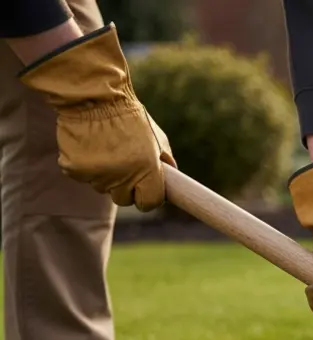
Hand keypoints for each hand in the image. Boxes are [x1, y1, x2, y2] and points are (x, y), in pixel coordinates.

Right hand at [18, 24, 173, 210]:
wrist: (94, 96)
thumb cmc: (129, 116)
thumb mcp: (157, 137)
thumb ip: (165, 162)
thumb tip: (171, 181)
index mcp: (146, 170)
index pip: (149, 203)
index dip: (147, 197)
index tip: (145, 189)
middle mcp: (122, 177)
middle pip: (124, 199)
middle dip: (126, 187)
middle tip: (123, 165)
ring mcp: (96, 175)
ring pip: (102, 187)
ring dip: (105, 175)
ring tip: (105, 148)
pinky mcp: (74, 169)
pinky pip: (83, 176)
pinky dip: (85, 166)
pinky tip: (89, 146)